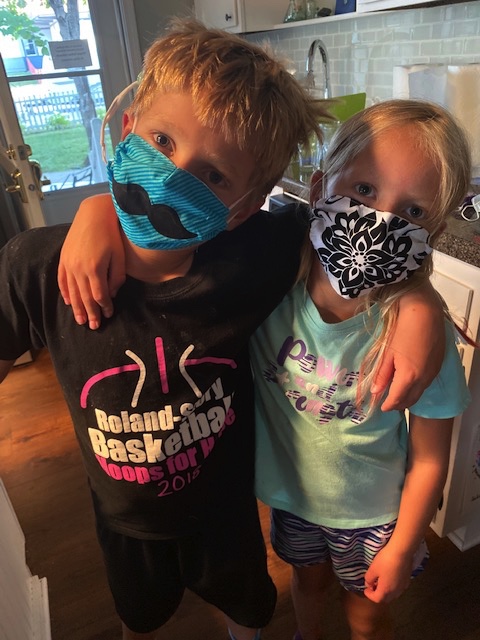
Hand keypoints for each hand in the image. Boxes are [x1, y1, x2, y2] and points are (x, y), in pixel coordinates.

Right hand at [57, 194, 125, 329]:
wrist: (93, 214)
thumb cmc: (111, 234)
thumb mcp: (119, 256)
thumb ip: (116, 277)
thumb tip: (112, 294)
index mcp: (95, 269)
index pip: (99, 295)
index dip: (104, 307)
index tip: (109, 315)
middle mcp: (79, 269)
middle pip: (85, 297)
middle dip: (90, 313)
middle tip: (94, 327)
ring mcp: (69, 264)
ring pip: (72, 291)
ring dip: (76, 308)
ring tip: (81, 321)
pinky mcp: (64, 258)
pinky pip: (62, 280)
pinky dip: (65, 292)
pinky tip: (68, 302)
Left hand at [363, 547, 411, 603]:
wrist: (401, 552)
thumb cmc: (385, 561)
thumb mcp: (373, 569)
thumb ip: (369, 579)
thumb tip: (368, 584)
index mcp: (386, 590)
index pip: (377, 599)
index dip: (369, 595)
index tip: (365, 589)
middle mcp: (396, 592)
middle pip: (386, 599)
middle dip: (378, 595)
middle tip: (372, 586)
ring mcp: (403, 586)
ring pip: (393, 595)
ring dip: (386, 591)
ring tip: (381, 582)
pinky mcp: (407, 580)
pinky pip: (399, 588)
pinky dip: (393, 587)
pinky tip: (390, 578)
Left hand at [372, 282, 445, 410]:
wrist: (424, 312)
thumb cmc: (403, 330)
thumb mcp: (388, 353)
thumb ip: (382, 374)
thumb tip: (375, 392)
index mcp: (409, 377)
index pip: (398, 399)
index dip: (388, 406)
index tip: (381, 408)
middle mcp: (424, 378)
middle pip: (411, 399)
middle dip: (399, 404)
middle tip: (388, 403)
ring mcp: (433, 372)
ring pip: (420, 392)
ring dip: (409, 396)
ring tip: (397, 393)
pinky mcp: (438, 365)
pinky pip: (426, 383)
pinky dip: (417, 387)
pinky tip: (410, 381)